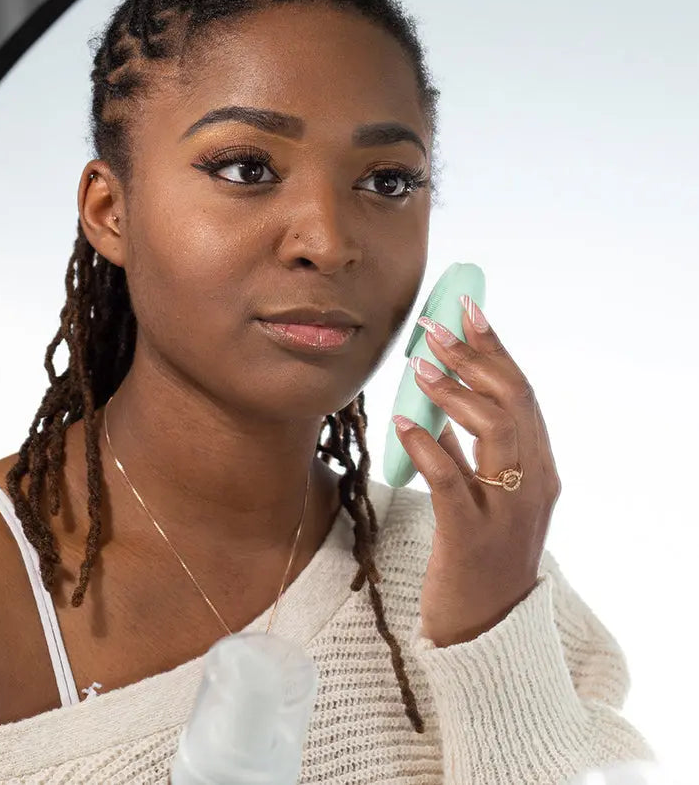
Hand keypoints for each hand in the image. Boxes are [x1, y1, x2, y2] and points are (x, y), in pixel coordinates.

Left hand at [392, 295, 561, 647]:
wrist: (486, 629)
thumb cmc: (478, 555)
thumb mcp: (479, 494)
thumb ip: (464, 453)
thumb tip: (434, 410)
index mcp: (536, 466)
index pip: (520, 393)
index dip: (494, 348)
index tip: (468, 308)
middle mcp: (533, 483)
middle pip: (512, 402)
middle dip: (474, 356)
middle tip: (435, 323)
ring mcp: (508, 511)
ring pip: (495, 433)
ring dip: (455, 391)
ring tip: (418, 363)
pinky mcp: (473, 537)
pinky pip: (453, 482)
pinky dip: (428, 447)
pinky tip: (402, 422)